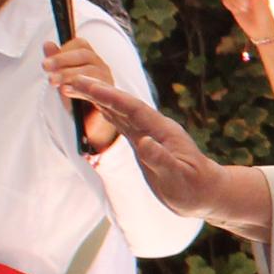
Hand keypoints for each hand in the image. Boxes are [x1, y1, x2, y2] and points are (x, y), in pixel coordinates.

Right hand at [53, 61, 268, 235]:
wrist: (206, 193)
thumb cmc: (195, 187)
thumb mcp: (178, 176)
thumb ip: (162, 159)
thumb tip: (145, 143)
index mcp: (161, 130)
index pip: (132, 108)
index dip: (109, 96)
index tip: (87, 85)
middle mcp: (152, 128)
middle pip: (120, 104)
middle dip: (96, 91)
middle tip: (68, 79)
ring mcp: (147, 134)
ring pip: (117, 111)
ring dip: (96, 99)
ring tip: (72, 87)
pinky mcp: (142, 143)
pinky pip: (119, 122)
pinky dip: (104, 112)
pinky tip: (93, 106)